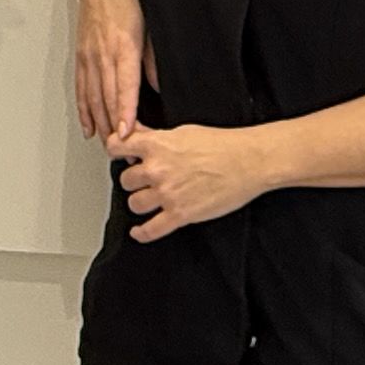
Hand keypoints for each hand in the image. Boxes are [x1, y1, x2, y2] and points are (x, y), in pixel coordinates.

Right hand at [70, 0, 142, 138]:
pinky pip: (81, 88)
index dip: (125, 114)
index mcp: (123, 47)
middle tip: (122, 150)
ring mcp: (89, 57)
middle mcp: (103, 55)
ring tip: (108, 144)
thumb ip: (152, 59)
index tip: (126, 134)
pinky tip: (89, 124)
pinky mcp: (81, 56)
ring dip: (100, 123)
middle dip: (114, 128)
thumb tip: (158, 85)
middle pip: (108, 99)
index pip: (125, 89)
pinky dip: (84, 109)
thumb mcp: (149, 25)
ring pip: (93, 98)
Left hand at [107, 119, 276, 240]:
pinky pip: (151, 230)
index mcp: (156, 145)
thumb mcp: (183, 131)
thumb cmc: (222, 144)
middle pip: (125, 180)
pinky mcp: (180, 214)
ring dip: (140, 202)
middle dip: (134, 180)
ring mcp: (167, 194)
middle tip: (144, 180)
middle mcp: (157, 170)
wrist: (248, 161)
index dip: (115, 151)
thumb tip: (135, 134)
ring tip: (149, 199)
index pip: (116, 147)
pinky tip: (139, 232)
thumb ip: (154, 136)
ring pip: (134, 204)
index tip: (118, 155)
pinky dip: (142, 233)